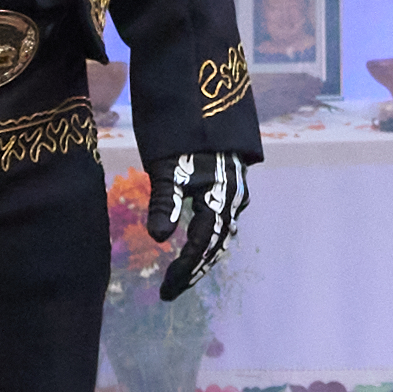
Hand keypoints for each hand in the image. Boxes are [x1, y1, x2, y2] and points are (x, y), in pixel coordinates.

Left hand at [148, 146, 252, 302]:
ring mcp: (234, 193)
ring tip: (181, 275)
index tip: (165, 292)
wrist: (207, 99)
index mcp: (220, 197)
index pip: (201, 245)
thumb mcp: (168, 167)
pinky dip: (206, 239)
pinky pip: (221, 222)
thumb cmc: (183, 132)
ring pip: (220, 235)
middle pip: (215, 246)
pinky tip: (194, 244)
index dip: (184, 270)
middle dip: (193, 270)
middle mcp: (233, 199)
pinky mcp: (230, 186)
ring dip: (201, 257)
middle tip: (169, 291)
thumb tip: (157, 238)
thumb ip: (164, 202)